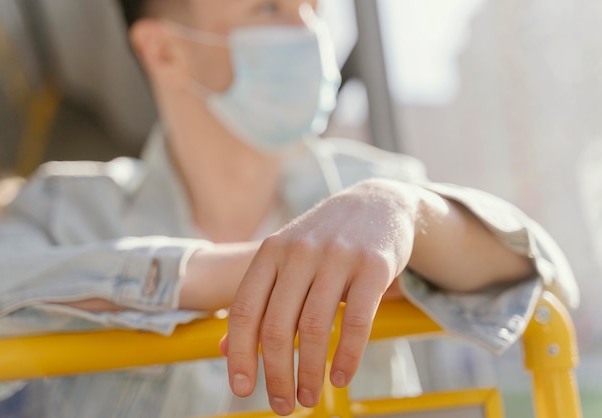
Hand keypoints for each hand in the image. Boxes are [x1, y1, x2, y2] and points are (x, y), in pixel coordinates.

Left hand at [223, 179, 418, 414]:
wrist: (377, 203)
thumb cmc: (322, 241)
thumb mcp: (283, 259)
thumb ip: (257, 300)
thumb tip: (224, 353)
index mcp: (270, 252)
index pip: (244, 311)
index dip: (240, 355)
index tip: (242, 389)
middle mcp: (299, 252)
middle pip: (277, 326)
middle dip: (276, 375)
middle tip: (282, 405)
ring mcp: (337, 257)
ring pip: (314, 328)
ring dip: (309, 373)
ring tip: (308, 397)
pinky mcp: (373, 266)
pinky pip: (358, 321)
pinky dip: (347, 357)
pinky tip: (340, 378)